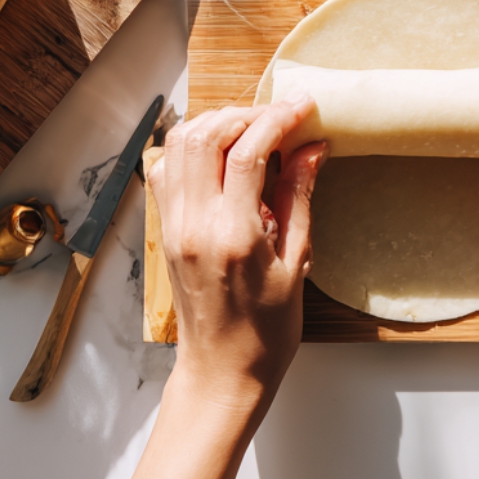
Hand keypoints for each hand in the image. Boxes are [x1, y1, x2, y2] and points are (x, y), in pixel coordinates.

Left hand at [130, 98, 324, 478]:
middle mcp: (194, 224)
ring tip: (251, 129)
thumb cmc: (267, 329)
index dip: (278, 118)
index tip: (303, 105)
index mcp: (233, 235)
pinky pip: (166, 167)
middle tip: (278, 117)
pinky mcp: (165, 228)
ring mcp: (173, 225)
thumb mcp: (297, 262)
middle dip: (246, 113)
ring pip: (180, 144)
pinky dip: (191, 145)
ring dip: (216, 123)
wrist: (221, 373)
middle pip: (206, 135)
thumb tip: (312, 147)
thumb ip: (298, 196)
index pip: (249, 151)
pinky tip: (221, 151)